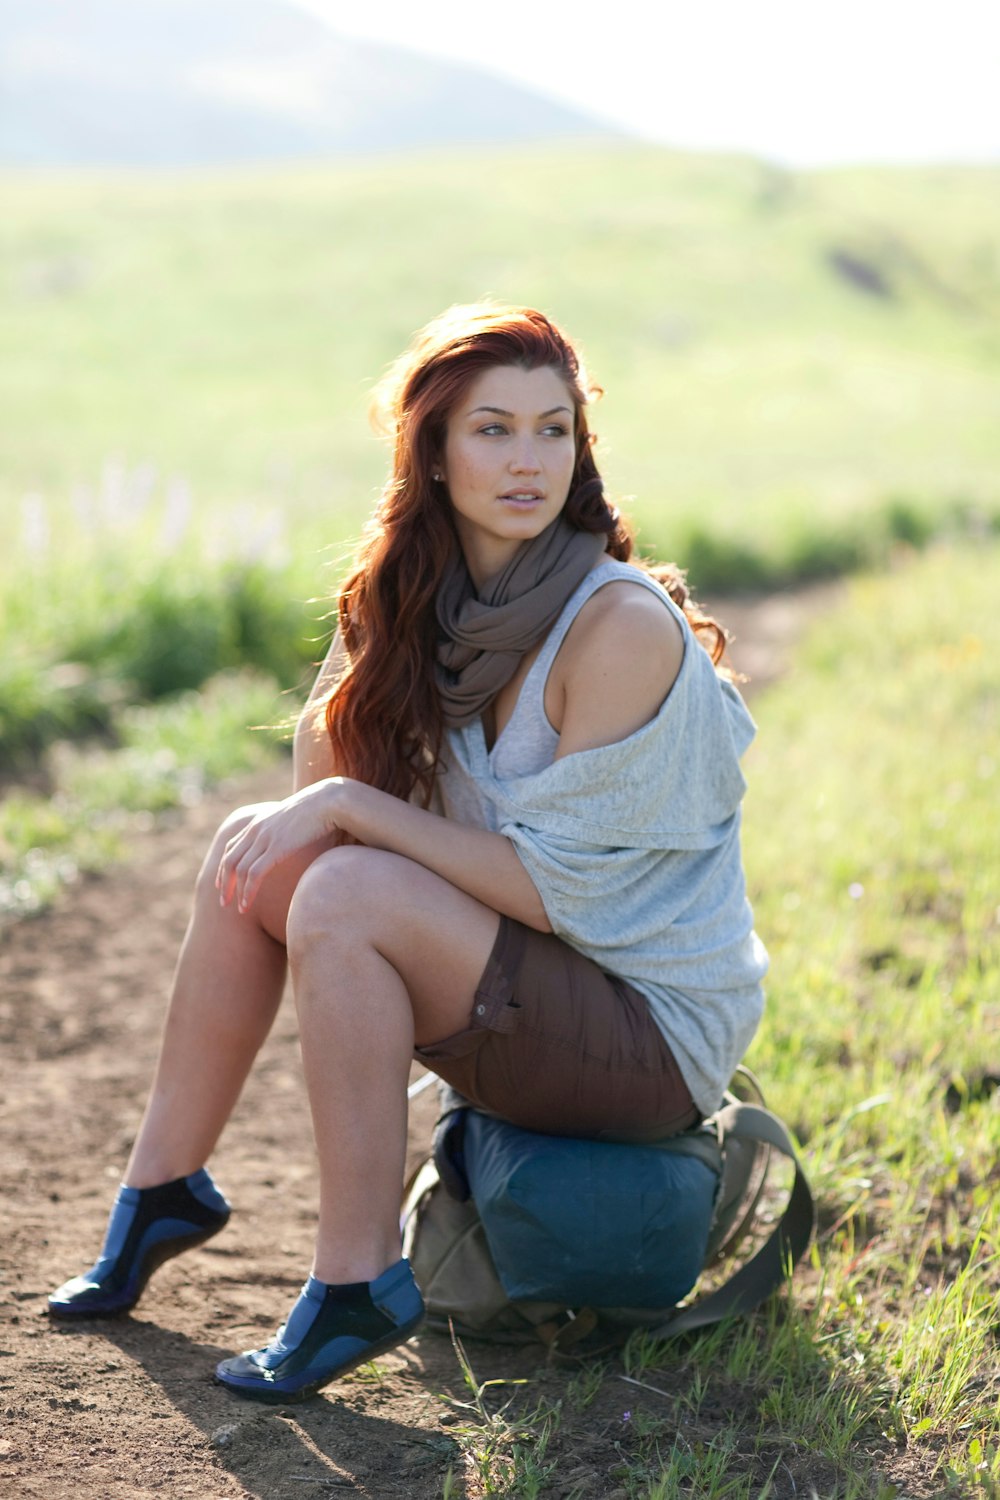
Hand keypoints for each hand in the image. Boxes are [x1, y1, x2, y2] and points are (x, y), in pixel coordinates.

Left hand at [216, 779, 345, 912]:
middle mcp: (256, 830)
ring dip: (235, 892)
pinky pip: (254, 874)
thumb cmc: (319, 810)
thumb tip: (290, 841)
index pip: (231, 847)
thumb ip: (285, 830)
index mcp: (258, 823)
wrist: (328, 801)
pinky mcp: (276, 848)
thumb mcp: (294, 820)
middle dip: (224, 884)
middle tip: (224, 902)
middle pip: (229, 860)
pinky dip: (248, 891)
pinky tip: (247, 904)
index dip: (223, 867)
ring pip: (239, 869)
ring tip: (239, 909)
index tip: (222, 883)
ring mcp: (265, 838)